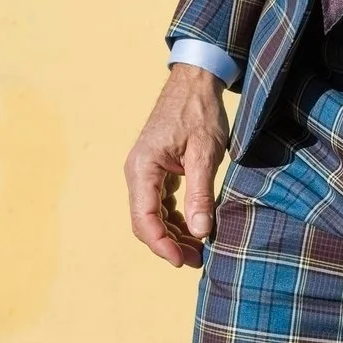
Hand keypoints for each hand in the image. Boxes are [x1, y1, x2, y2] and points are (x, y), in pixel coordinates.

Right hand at [124, 64, 231, 267]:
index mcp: (143, 168)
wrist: (195, 81)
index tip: (184, 260)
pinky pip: (160, 202)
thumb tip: (200, 233)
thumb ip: (200, 194)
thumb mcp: (204, 154)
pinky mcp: (156, 170)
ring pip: (153, 214)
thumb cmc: (198, 112)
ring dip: (173, 234)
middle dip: (169, 244)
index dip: (162, 244)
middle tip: (198, 260)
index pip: (145, 218)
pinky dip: (175, 218)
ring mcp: (145, 171)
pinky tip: (195, 226)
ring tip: (200, 249)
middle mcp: (138, 172)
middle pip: (145, 221)